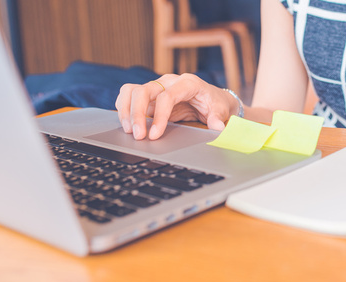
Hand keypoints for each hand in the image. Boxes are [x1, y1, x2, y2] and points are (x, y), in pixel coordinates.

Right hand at [115, 73, 239, 139]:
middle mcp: (169, 81)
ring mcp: (158, 87)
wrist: (213, 98)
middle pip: (144, 91)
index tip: (155, 134)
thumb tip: (217, 127)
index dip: (159, 116)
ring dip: (126, 111)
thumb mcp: (221, 110)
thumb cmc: (216, 103)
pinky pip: (130, 96)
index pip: (167, 96)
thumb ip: (218, 118)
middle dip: (137, 114)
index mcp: (187, 83)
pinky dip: (125, 109)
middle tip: (138, 136)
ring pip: (132, 91)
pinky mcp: (150, 95)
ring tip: (129, 131)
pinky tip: (128, 124)